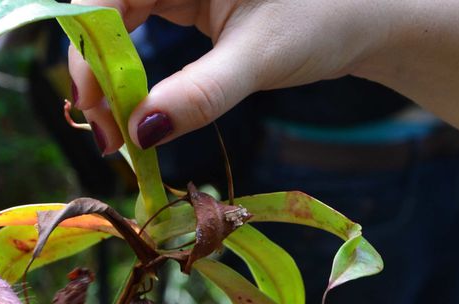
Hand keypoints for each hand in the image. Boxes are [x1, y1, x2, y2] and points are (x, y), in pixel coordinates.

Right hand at [69, 0, 396, 151]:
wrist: (370, 14)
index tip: (94, 107)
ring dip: (108, 75)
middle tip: (104, 132)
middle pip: (100, 11)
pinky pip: (135, 30)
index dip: (87, 51)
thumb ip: (199, 94)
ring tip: (116, 126)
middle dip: (94, 70)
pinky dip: (129, 71)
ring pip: (113, 24)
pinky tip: (133, 104)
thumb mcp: (261, 58)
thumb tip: (140, 134)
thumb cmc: (328, 17)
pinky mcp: (181, 0)